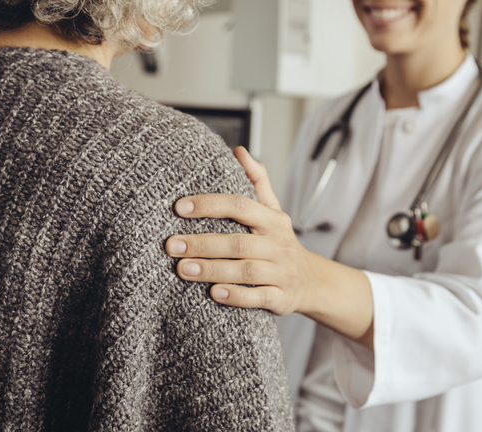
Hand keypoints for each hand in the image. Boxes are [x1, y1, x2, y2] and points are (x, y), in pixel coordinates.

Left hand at [165, 147, 320, 315]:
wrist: (311, 282)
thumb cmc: (279, 243)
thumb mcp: (273, 211)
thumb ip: (256, 181)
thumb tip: (239, 151)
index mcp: (274, 220)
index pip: (241, 206)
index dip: (210, 205)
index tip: (179, 207)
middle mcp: (279, 245)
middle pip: (238, 242)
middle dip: (202, 243)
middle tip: (171, 245)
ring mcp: (282, 272)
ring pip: (246, 271)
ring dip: (212, 270)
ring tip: (183, 269)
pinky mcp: (282, 298)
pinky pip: (259, 297)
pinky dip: (236, 296)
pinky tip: (214, 293)